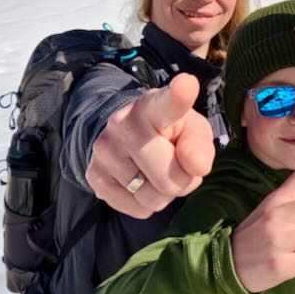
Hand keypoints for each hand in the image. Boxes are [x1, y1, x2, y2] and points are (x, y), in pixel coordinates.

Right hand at [86, 73, 214, 216]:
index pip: (166, 104)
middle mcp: (122, 125)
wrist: (125, 135)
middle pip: (170, 178)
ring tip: (159, 171)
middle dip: (183, 180)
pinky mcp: (94, 178)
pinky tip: (142, 181)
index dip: (178, 96)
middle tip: (178, 165)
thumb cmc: (169, 130)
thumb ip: (200, 143)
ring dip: (165, 193)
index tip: (186, 84)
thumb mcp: (192, 128)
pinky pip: (138, 209)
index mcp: (153, 106)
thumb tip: (198, 166)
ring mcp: (104, 152)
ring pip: (153, 198)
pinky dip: (147, 203)